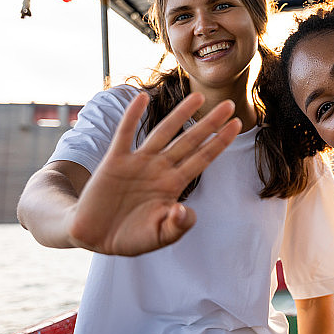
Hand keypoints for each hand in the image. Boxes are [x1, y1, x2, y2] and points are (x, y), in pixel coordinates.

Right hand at [65, 92, 241, 254]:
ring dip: (180, 114)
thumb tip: (183, 210)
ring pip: (163, 132)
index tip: (237, 125)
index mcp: (173, 185)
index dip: (219, 142)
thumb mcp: (160, 237)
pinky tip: (142, 98)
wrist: (96, 237)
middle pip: (189, 141)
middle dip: (209, 124)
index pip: (202, 159)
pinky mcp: (115, 161)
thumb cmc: (132, 236)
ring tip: (198, 96)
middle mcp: (159, 169)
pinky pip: (125, 134)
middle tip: (229, 104)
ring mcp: (138, 163)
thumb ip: (177, 226)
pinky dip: (132, 116)